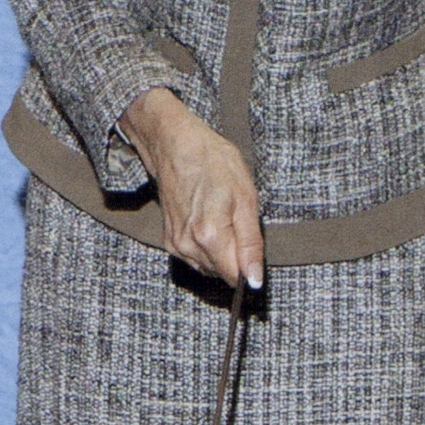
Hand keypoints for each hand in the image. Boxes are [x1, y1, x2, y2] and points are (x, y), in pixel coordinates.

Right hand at [123, 87, 263, 287]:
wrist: (175, 146)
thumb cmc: (213, 162)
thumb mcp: (246, 198)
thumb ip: (251, 244)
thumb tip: (255, 279)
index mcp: (210, 236)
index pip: (236, 278)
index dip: (249, 268)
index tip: (251, 249)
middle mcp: (189, 246)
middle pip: (222, 274)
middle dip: (235, 257)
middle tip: (236, 223)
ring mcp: (176, 245)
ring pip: (208, 267)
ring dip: (220, 252)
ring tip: (221, 219)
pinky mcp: (169, 241)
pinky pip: (195, 258)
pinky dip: (205, 248)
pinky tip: (207, 222)